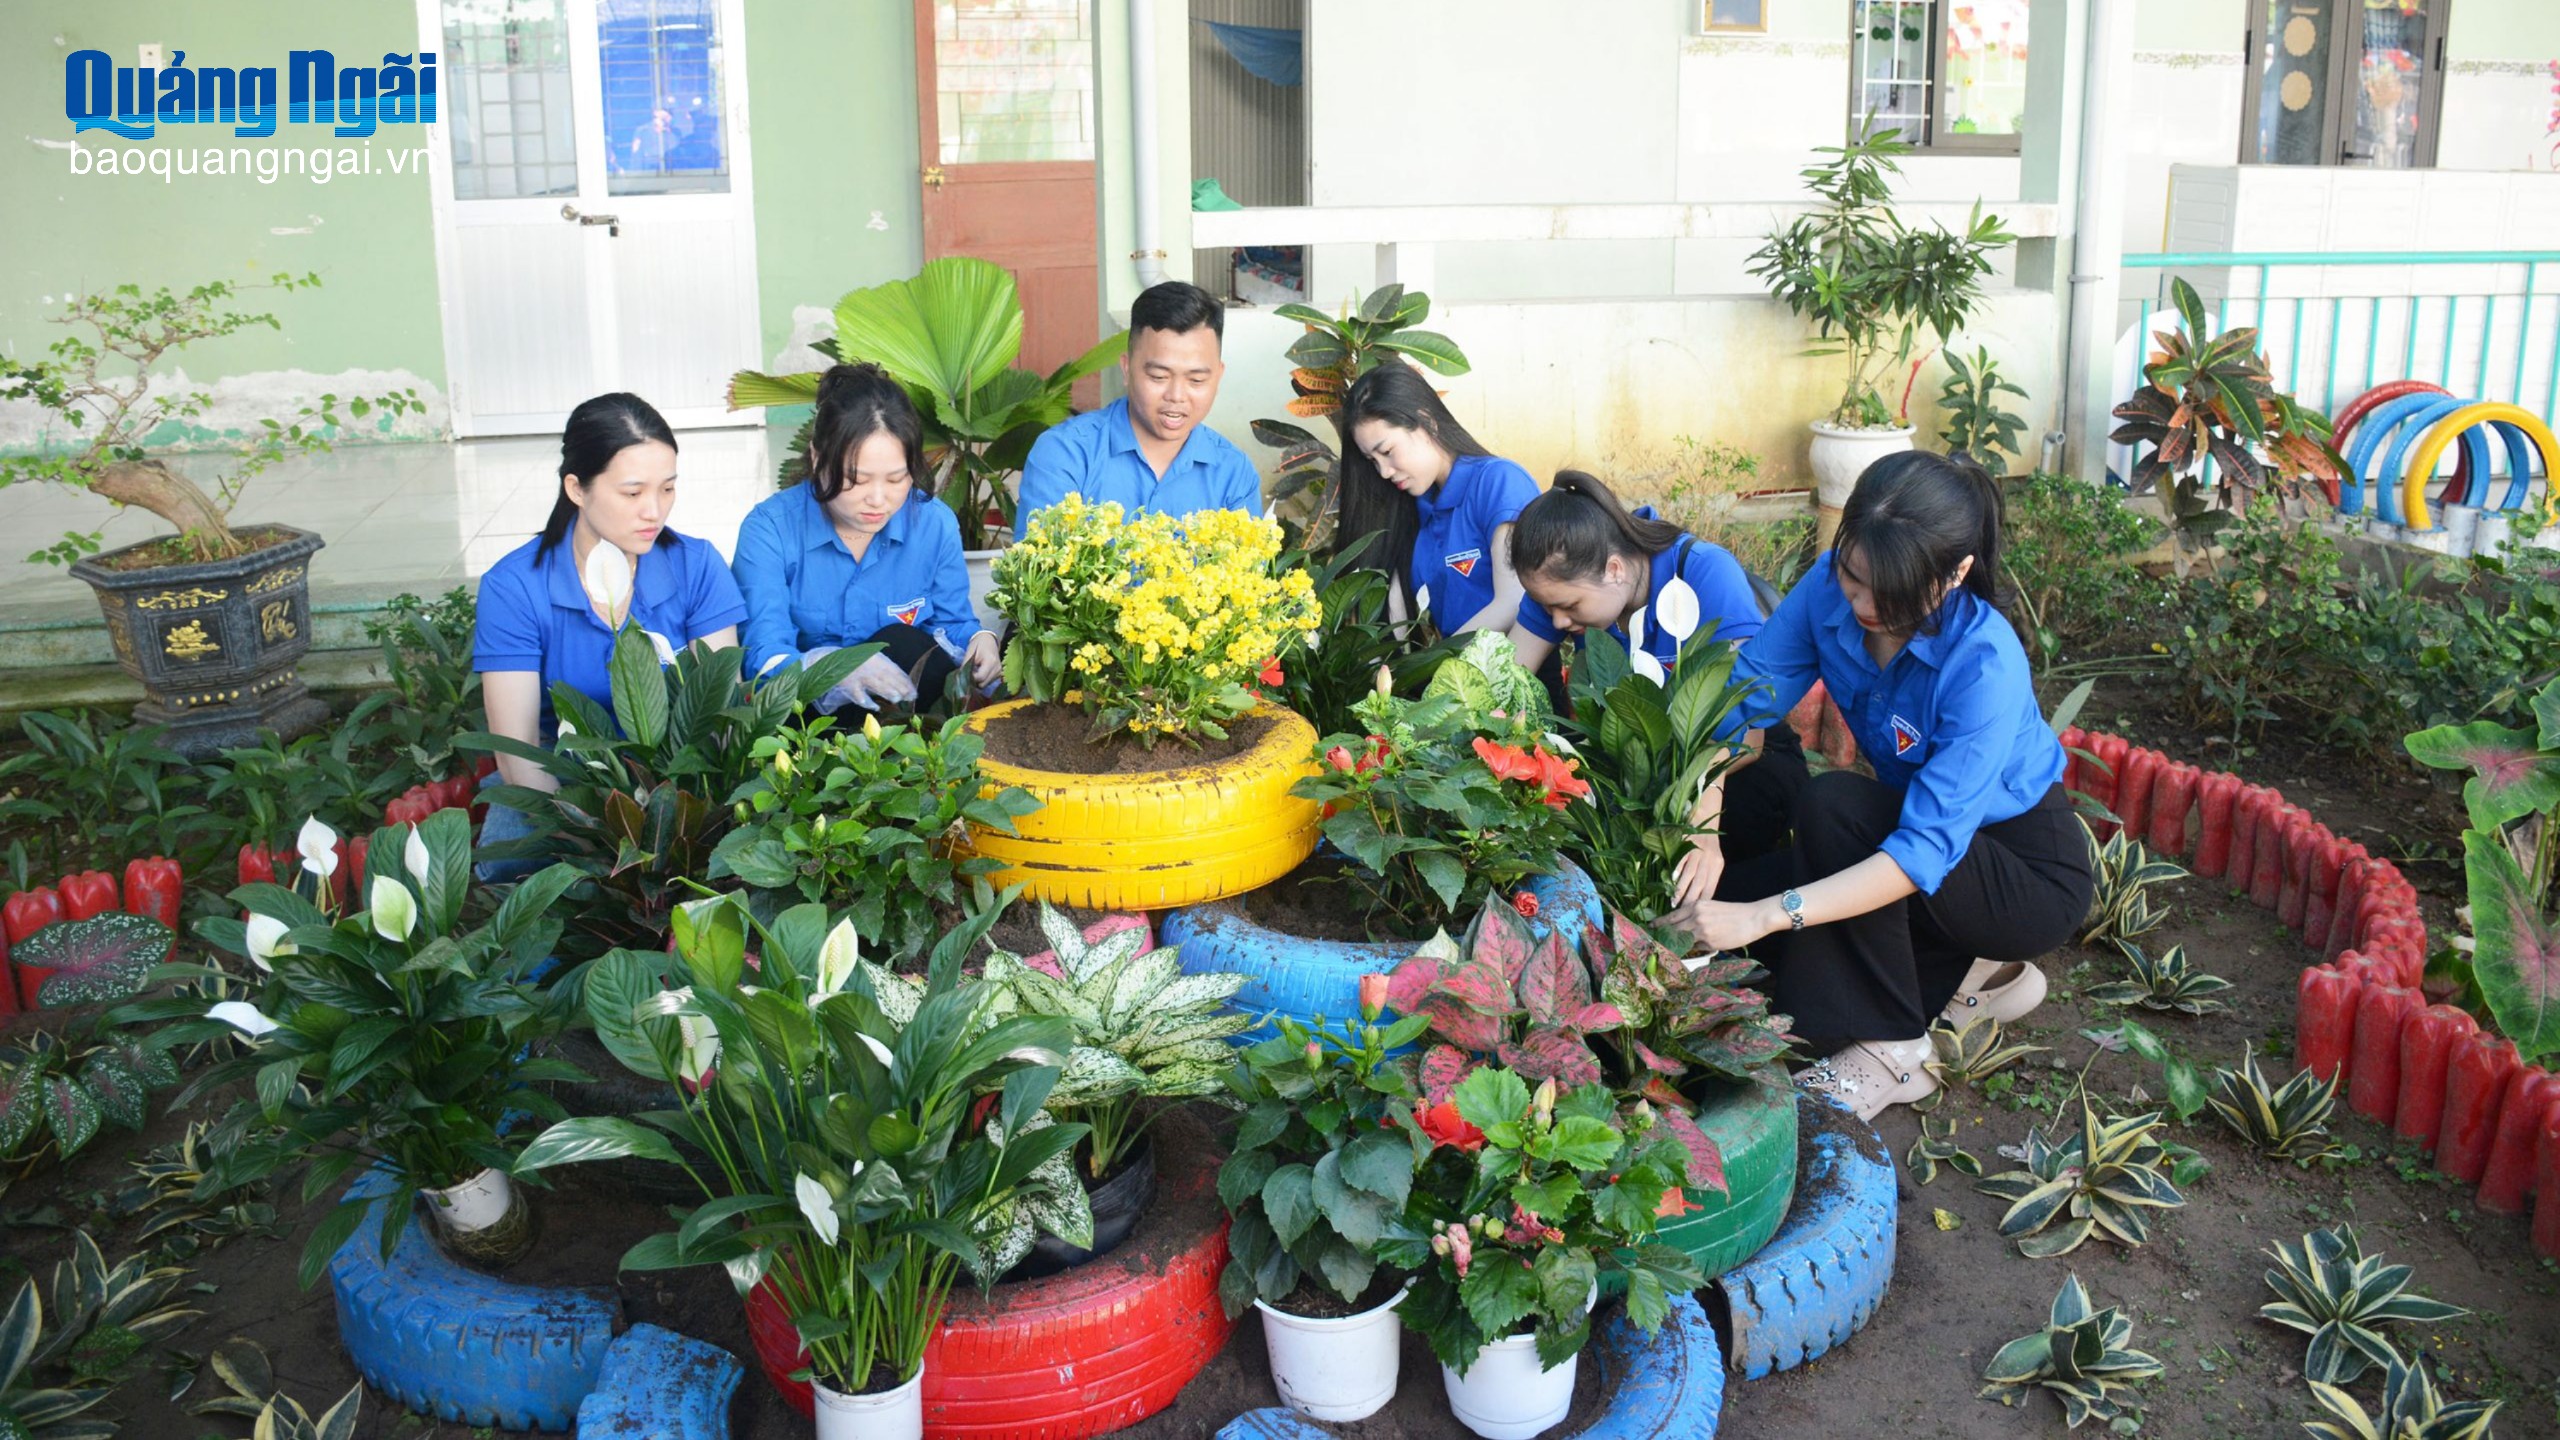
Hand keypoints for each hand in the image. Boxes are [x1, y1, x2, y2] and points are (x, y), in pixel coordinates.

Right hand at [823, 653, 918, 710]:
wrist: (830, 660)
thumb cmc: (856, 662)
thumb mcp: (872, 659)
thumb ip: (886, 668)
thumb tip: (904, 683)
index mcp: (877, 659)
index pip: (895, 670)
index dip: (905, 682)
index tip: (913, 691)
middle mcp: (869, 666)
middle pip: (888, 678)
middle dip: (900, 688)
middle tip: (910, 698)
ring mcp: (859, 676)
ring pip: (876, 685)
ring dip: (888, 692)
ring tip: (897, 699)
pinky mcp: (849, 685)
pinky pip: (860, 696)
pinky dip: (868, 702)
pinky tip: (875, 707)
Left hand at [964, 630, 1001, 687]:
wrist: (988, 639)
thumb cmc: (978, 645)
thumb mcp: (970, 653)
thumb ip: (965, 666)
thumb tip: (960, 678)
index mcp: (991, 662)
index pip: (980, 678)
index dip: (970, 678)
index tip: (964, 675)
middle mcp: (997, 669)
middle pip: (983, 684)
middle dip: (974, 682)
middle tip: (967, 674)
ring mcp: (999, 672)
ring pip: (985, 685)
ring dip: (978, 681)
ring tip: (974, 672)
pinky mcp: (999, 675)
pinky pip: (988, 682)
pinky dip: (982, 680)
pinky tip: (979, 673)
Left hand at [1654, 895, 1778, 953]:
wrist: (1753, 918)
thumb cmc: (1734, 913)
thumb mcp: (1711, 907)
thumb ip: (1696, 915)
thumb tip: (1683, 927)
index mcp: (1696, 906)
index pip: (1672, 916)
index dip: (1660, 923)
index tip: (1650, 927)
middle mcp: (1696, 917)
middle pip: (1673, 929)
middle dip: (1664, 936)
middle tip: (1655, 941)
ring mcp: (1702, 931)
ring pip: (1682, 940)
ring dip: (1676, 945)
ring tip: (1670, 948)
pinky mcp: (1710, 943)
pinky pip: (1696, 947)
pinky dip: (1694, 948)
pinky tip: (1693, 950)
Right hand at [1670, 834, 1725, 908]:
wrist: (1704, 819)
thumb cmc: (1707, 844)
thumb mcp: (1714, 860)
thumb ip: (1709, 876)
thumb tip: (1701, 899)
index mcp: (1717, 865)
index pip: (1711, 888)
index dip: (1702, 902)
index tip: (1694, 915)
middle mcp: (1708, 859)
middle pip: (1700, 884)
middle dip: (1690, 900)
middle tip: (1681, 913)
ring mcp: (1697, 851)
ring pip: (1690, 874)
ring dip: (1681, 889)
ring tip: (1674, 901)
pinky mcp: (1686, 844)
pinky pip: (1681, 860)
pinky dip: (1676, 871)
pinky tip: (1671, 881)